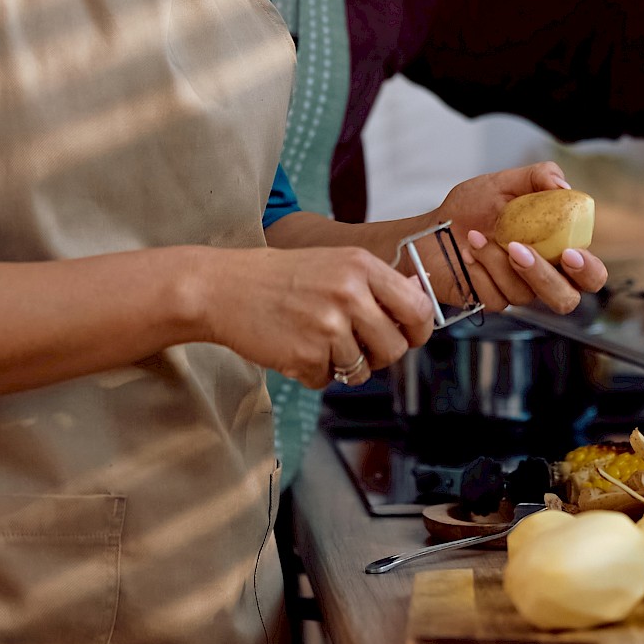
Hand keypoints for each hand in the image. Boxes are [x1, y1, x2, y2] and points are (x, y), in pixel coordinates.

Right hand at [199, 244, 436, 390]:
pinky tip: (294, 348)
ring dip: (342, 366)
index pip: (418, 308)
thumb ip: (377, 282)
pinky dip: (312, 373)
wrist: (223, 287)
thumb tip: (419, 293)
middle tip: (355, 346)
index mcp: (362, 266)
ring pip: (362, 371)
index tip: (407, 336)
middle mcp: (350, 294)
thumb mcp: (336, 262)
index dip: (417, 330)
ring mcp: (328, 326)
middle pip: (396, 348)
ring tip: (316, 341)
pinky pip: (326, 381)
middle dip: (379, 356)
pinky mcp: (306, 355)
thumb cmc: (280, 276)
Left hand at [437, 160, 610, 316]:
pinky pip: (494, 297)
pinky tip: (468, 253)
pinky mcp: (490, 301)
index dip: (588, 270)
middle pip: (566, 299)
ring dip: (498, 262)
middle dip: (545, 276)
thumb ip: (538, 176)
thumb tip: (563, 187)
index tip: (570, 253)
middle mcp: (542, 276)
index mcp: (556, 249)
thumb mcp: (504, 182)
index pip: (590, 274)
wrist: (431, 227)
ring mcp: (516, 291)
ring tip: (477, 236)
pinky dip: (479, 271)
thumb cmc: (471, 207)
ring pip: (524, 295)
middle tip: (519, 250)